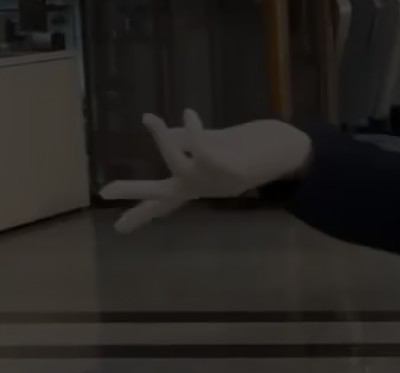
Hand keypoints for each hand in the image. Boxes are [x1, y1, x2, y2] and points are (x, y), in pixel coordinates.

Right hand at [100, 109, 312, 232]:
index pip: (166, 204)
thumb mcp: (215, 143)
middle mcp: (205, 187)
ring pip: (177, 165)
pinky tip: (188, 113)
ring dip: (162, 141)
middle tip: (105, 192)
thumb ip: (189, 142)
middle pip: (163, 195)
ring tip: (149, 119)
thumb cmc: (253, 147)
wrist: (293, 152)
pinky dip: (190, 130)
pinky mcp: (230, 169)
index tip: (118, 230)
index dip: (142, 215)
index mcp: (201, 186)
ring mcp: (217, 180)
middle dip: (134, 194)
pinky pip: (201, 150)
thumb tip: (163, 131)